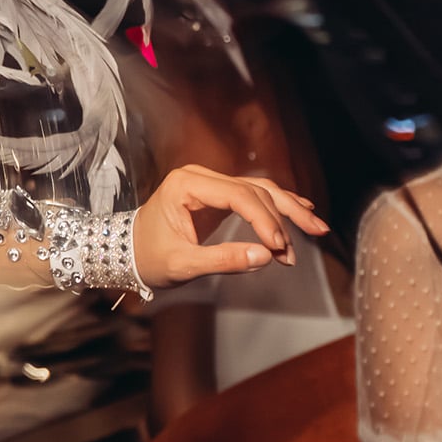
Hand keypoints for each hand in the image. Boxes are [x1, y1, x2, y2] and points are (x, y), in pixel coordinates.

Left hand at [132, 163, 329, 288]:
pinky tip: (302, 212)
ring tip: (316, 229)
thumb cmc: (147, 257)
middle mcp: (199, 177)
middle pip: (254, 190)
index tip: (279, 246)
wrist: (126, 252)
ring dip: (287, 211)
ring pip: (260, 190)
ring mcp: (209, 184)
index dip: (264, 219)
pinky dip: (277, 209)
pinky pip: (253, 197)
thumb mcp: (181, 265)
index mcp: (185, 184)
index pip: (238, 195)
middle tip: (307, 240)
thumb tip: (266, 256)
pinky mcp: (217, 196)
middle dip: (283, 217)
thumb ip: (222, 261)